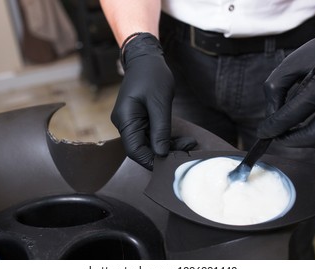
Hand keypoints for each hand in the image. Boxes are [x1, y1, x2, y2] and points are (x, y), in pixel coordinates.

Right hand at [111, 33, 195, 169]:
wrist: (145, 59)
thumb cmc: (152, 76)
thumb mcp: (159, 103)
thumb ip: (160, 130)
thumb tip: (161, 154)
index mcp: (126, 119)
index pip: (135, 150)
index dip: (151, 160)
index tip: (171, 164)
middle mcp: (125, 123)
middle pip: (142, 148)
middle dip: (164, 152)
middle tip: (188, 148)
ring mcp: (130, 122)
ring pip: (148, 143)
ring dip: (167, 145)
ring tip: (189, 142)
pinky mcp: (138, 120)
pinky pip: (150, 134)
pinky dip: (165, 138)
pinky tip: (180, 138)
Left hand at [258, 17, 314, 147]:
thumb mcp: (292, 63)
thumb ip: (275, 88)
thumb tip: (271, 117)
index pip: (292, 116)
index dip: (273, 127)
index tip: (262, 132)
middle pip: (312, 137)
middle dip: (290, 140)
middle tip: (276, 135)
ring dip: (302, 139)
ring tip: (288, 130)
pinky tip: (305, 126)